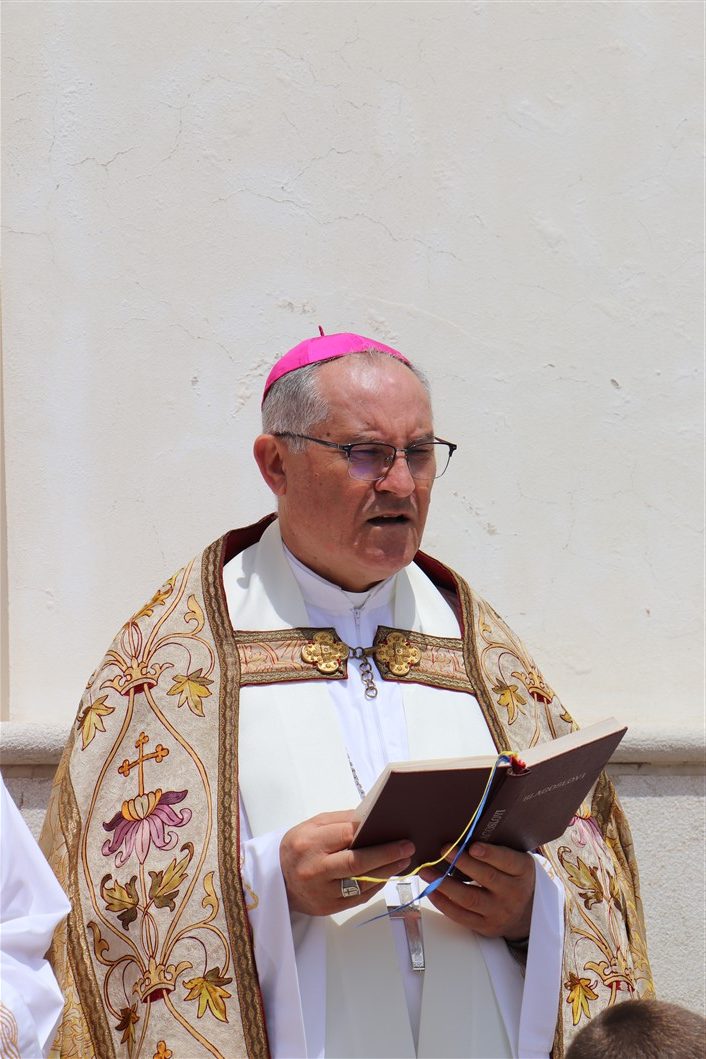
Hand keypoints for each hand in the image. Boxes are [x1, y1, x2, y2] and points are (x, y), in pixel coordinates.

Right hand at [280, 809, 414, 915]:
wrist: (276, 880)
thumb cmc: (298, 847)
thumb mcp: (313, 826)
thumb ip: (341, 821)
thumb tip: (372, 818)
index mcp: (309, 844)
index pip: (347, 837)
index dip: (373, 834)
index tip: (395, 831)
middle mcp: (314, 870)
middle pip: (357, 863)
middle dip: (387, 854)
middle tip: (408, 847)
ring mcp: (322, 892)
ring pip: (362, 883)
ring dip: (387, 871)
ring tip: (404, 860)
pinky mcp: (328, 908)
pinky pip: (359, 897)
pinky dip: (376, 885)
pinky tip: (386, 874)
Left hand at [419, 842, 534, 939]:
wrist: (526, 913)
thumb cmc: (513, 877)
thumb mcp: (516, 860)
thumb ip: (498, 849)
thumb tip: (467, 832)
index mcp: (523, 871)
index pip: (507, 861)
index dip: (490, 854)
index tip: (472, 846)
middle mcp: (513, 893)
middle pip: (486, 877)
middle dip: (462, 863)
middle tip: (443, 850)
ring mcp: (499, 912)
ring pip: (469, 898)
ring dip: (444, 884)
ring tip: (426, 871)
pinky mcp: (485, 926)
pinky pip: (461, 916)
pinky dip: (443, 903)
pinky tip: (431, 890)